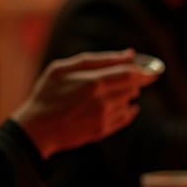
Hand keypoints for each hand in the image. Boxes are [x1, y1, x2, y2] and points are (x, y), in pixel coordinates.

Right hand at [11, 49, 155, 158]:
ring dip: (125, 95)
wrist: (36, 129)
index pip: (131, 74)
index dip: (144, 70)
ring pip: (129, 102)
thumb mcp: (64, 68)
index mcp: (94, 82)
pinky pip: (126, 118)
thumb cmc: (47, 94)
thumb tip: (129, 55)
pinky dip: (126, 110)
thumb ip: (99, 59)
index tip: (150, 69)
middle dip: (132, 81)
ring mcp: (104, 118)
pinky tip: (115, 106)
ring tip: (104, 94)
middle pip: (133, 87)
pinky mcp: (103, 131)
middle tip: (119, 78)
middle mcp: (103, 101)